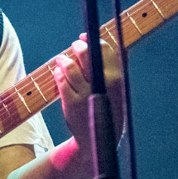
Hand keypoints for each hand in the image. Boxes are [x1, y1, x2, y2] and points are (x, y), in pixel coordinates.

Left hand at [52, 35, 125, 156]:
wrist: (97, 141)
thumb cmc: (108, 110)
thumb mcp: (118, 91)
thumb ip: (116, 68)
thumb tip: (111, 43)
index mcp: (116, 80)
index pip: (104, 51)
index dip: (93, 40)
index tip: (85, 37)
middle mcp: (101, 85)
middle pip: (86, 55)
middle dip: (78, 47)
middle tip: (75, 45)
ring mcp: (85, 94)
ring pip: (70, 67)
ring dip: (64, 60)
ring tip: (62, 60)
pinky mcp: (70, 102)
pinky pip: (61, 81)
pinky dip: (59, 73)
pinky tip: (59, 72)